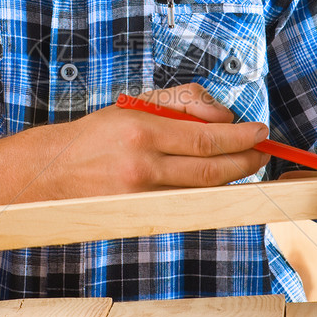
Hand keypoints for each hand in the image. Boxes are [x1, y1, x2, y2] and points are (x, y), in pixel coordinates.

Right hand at [52, 82, 267, 196]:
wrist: (55, 169)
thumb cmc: (98, 133)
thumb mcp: (138, 103)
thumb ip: (183, 102)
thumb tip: (223, 116)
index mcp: (143, 130)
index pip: (207, 138)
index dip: (240, 137)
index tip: (259, 132)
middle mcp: (143, 165)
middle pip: (212, 169)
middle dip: (245, 160)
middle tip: (262, 151)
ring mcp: (141, 195)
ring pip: (202, 189)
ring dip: (230, 177)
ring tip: (242, 162)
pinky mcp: (139, 214)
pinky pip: (185, 202)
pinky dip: (205, 191)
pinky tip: (215, 180)